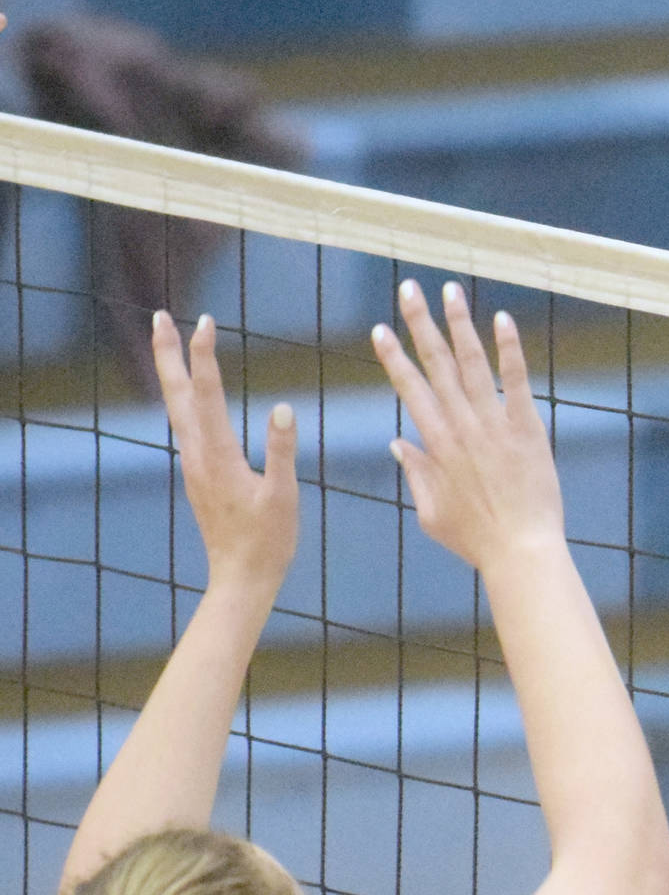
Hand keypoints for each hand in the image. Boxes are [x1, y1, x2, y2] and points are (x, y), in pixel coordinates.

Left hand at [152, 311, 297, 592]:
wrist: (241, 578)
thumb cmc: (267, 541)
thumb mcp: (283, 496)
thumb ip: (281, 451)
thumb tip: (283, 408)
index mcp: (218, 455)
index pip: (208, 393)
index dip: (205, 355)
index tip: (206, 321)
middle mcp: (197, 454)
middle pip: (176, 393)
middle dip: (168, 353)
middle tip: (160, 316)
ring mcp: (195, 464)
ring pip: (176, 407)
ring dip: (172, 372)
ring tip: (170, 345)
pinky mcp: (200, 474)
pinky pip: (185, 424)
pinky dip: (183, 398)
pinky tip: (187, 396)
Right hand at [372, 280, 562, 577]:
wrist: (521, 549)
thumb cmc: (476, 538)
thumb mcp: (432, 512)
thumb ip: (415, 473)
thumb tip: (398, 443)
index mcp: (435, 444)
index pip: (409, 389)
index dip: (394, 357)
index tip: (381, 329)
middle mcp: (461, 426)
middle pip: (436, 365)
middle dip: (420, 324)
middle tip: (409, 288)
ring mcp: (495, 424)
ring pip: (472, 363)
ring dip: (459, 323)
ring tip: (450, 290)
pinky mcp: (527, 428)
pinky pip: (516, 380)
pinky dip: (509, 348)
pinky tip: (503, 318)